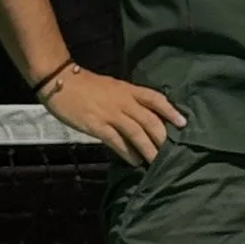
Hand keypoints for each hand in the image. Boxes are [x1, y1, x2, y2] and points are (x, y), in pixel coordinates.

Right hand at [43, 67, 186, 166]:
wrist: (60, 81)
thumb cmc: (87, 85)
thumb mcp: (113, 87)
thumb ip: (128, 99)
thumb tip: (144, 116)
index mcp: (128, 90)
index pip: (155, 99)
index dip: (171, 111)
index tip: (183, 123)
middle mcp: (123, 101)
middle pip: (150, 120)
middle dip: (163, 137)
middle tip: (174, 152)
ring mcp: (110, 113)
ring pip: (136, 132)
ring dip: (148, 149)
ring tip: (157, 162)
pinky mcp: (96, 125)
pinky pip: (116, 140)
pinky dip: (127, 152)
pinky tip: (135, 162)